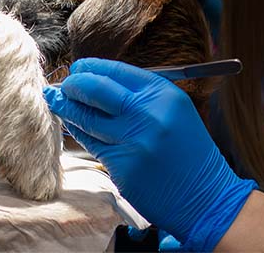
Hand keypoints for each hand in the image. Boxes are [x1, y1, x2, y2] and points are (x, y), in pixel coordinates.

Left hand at [44, 58, 256, 249]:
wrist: (207, 196)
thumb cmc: (188, 150)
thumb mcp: (173, 109)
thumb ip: (141, 94)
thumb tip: (99, 80)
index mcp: (161, 93)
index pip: (116, 70)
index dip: (91, 67)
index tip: (78, 67)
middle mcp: (146, 113)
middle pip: (96, 89)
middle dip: (73, 84)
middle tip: (63, 84)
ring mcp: (133, 142)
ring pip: (87, 118)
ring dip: (67, 107)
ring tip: (56, 100)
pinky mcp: (122, 168)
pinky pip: (93, 144)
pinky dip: (80, 133)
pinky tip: (73, 126)